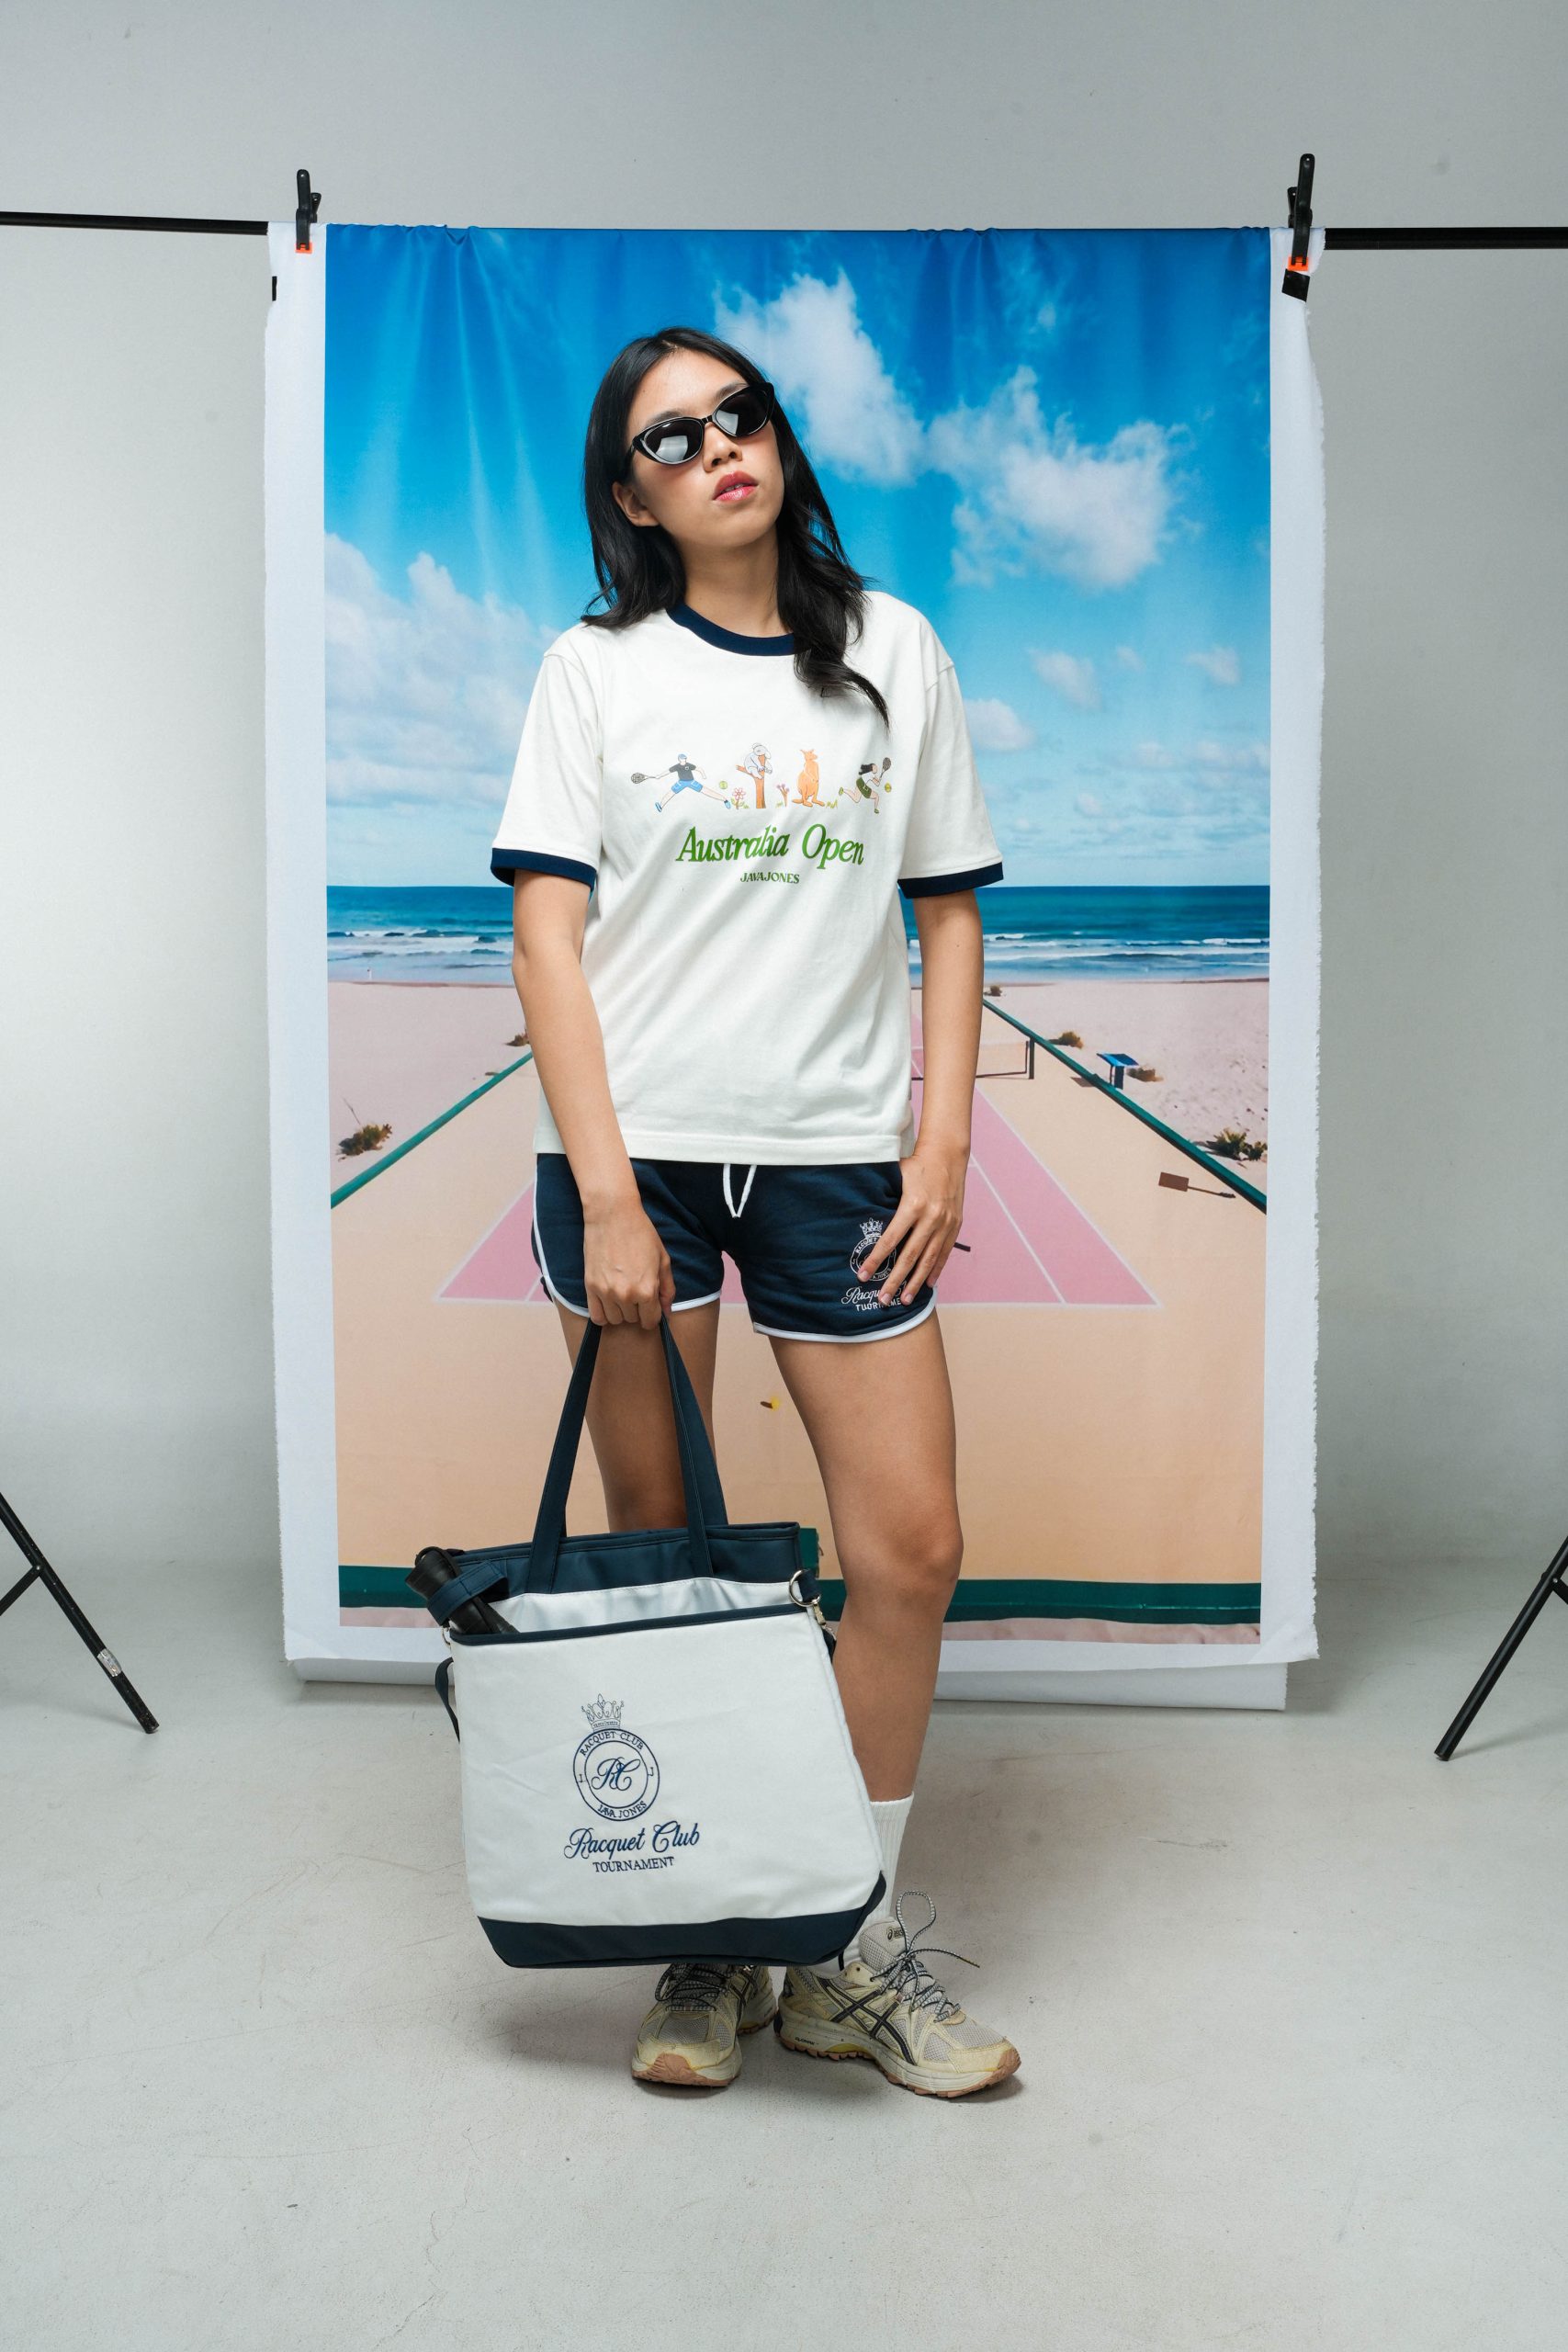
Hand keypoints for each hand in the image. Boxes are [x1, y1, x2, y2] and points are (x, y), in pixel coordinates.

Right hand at [583, 1200, 675, 1327]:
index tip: (650, 1306)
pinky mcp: (590, 1287)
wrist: (612, 1215)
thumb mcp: (663, 1260)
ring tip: (622, 1293)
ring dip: (621, 1311)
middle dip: (637, 1309)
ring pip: (615, 1320)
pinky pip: (596, 1316)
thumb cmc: (641, 1234)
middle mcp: (626, 1295)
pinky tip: (609, 1302)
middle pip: (633, 1320)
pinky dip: (604, 1314)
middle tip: (636, 1290)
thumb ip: (667, 1289)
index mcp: (647, 1290)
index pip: (650, 1321)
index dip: (652, 1314)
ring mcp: (606, 1292)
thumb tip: (667, 1312)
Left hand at [857, 1141, 967, 1305]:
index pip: (890, 1239)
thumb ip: (881, 1197)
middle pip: (910, 1256)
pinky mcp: (955, 1225)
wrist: (947, 1156)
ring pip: (929, 1259)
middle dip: (895, 1280)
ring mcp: (945, 1223)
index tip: (863, 1275)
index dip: (876, 1259)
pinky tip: (927, 1285)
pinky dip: (936, 1270)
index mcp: (912, 1205)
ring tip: (905, 1300)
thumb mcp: (895, 1176)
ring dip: (916, 1282)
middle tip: (883, 1299)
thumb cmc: (916, 1165)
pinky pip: (944, 1253)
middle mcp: (931, 1217)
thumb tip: (859, 1214)